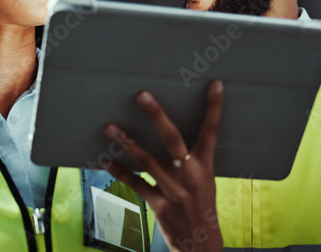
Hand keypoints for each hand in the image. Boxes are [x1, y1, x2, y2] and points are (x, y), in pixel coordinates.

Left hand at [102, 80, 223, 251]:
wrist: (202, 244)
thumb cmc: (202, 205)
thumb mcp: (205, 179)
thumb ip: (190, 158)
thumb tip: (170, 132)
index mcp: (205, 166)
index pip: (212, 131)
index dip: (214, 107)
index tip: (215, 84)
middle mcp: (190, 176)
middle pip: (173, 139)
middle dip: (157, 115)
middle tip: (142, 94)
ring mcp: (174, 191)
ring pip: (147, 161)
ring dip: (127, 142)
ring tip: (109, 126)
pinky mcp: (159, 205)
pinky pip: (136, 184)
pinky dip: (120, 172)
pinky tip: (105, 161)